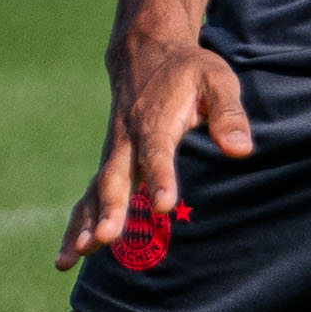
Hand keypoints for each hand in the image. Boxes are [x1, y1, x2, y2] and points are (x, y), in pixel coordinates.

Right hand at [72, 30, 251, 264]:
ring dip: (86, 223)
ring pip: (95, 191)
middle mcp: (127, 139)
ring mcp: (113, 153)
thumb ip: (229, 113)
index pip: (158, 152)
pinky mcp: (108, 163)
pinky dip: (77, 225)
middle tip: (106, 238)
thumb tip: (241, 149)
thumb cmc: (188, 71)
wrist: (145, 53)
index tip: (164, 205)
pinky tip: (69, 258)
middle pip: (116, 177)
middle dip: (111, 209)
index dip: (161, 178)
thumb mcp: (217, 79)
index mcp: (157, 120)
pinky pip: (88, 197)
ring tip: (79, 255)